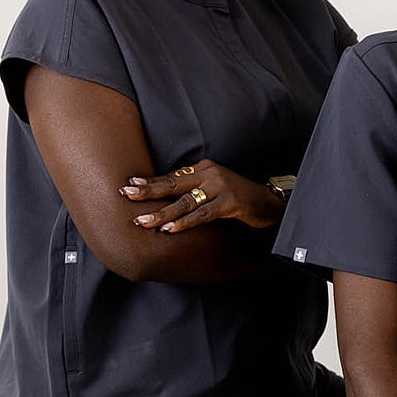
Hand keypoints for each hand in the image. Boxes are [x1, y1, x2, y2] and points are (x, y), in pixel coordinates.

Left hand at [121, 160, 280, 231]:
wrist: (268, 202)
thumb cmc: (237, 197)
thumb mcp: (213, 188)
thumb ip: (192, 190)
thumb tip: (161, 199)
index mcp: (205, 168)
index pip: (172, 176)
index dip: (151, 181)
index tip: (130, 184)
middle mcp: (211, 174)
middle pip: (174, 184)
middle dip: (149, 191)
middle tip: (127, 194)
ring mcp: (221, 187)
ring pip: (185, 201)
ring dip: (162, 212)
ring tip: (143, 220)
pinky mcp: (230, 202)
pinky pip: (203, 214)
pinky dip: (185, 222)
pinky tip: (170, 229)